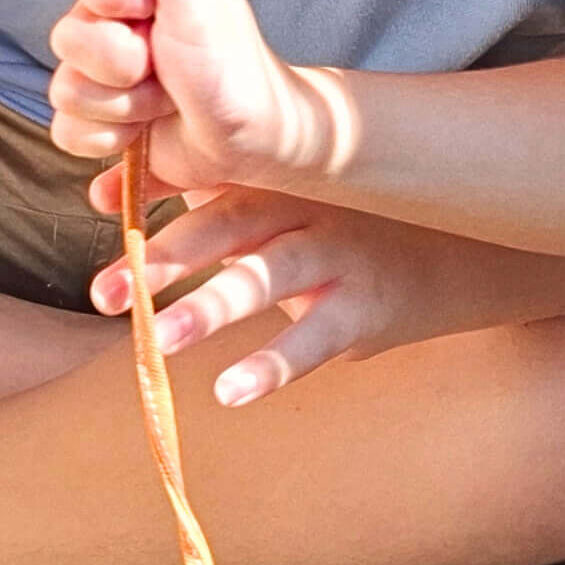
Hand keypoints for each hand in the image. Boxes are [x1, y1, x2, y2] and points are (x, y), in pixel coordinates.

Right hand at [47, 0, 350, 190]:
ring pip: (66, 89)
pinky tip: (142, 133)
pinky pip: (68, 131)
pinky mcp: (101, 122)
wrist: (251, 141)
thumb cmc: (234, 68)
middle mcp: (115, 23)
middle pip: (67, 35)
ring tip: (163, 102)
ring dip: (121, 103)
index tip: (145, 5)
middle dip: (119, 60)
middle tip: (163, 65)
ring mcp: (105, 75)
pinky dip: (108, 136)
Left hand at [88, 187, 422, 406]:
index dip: (156, 188)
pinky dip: (274, 363)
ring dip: (213, 306)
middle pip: (231, 222)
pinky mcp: (370, 304)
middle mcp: (312, 205)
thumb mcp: (292, 185)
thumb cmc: (359, 211)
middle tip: (106, 294)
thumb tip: (99, 193)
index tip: (94, 205)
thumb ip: (204, 184)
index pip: (212, 175)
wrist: (470, 240)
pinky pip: (317, 335)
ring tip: (160, 341)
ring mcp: (344, 254)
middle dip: (166, 257)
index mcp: (284, 174)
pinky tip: (230, 390)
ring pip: (271, 275)